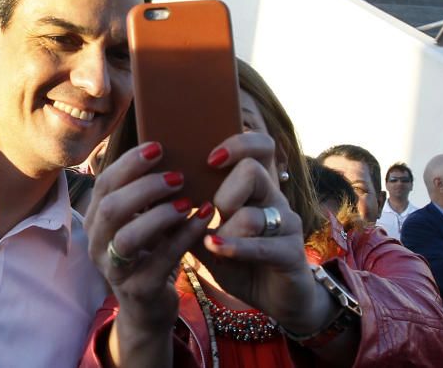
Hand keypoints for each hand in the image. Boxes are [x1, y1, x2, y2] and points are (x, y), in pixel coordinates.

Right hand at [85, 141, 212, 362]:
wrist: (149, 308)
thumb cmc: (149, 252)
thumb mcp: (140, 220)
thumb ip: (144, 192)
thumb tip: (166, 146)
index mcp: (96, 220)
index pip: (105, 183)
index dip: (130, 163)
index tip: (159, 146)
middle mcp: (98, 244)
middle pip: (110, 207)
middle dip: (144, 186)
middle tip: (178, 176)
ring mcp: (114, 270)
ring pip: (128, 237)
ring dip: (160, 214)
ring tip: (187, 200)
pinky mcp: (138, 290)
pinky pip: (160, 260)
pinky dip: (183, 237)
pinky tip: (203, 221)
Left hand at [192, 131, 318, 333]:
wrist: (274, 299)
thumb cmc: (238, 261)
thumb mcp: (207, 237)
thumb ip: (188, 218)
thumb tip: (151, 199)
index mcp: (256, 188)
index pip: (260, 146)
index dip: (238, 143)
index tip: (210, 158)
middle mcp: (274, 199)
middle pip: (252, 170)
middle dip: (224, 192)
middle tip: (213, 213)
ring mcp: (286, 224)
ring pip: (252, 213)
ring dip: (225, 231)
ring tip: (213, 244)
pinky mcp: (291, 253)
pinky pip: (262, 245)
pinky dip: (235, 247)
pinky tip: (216, 248)